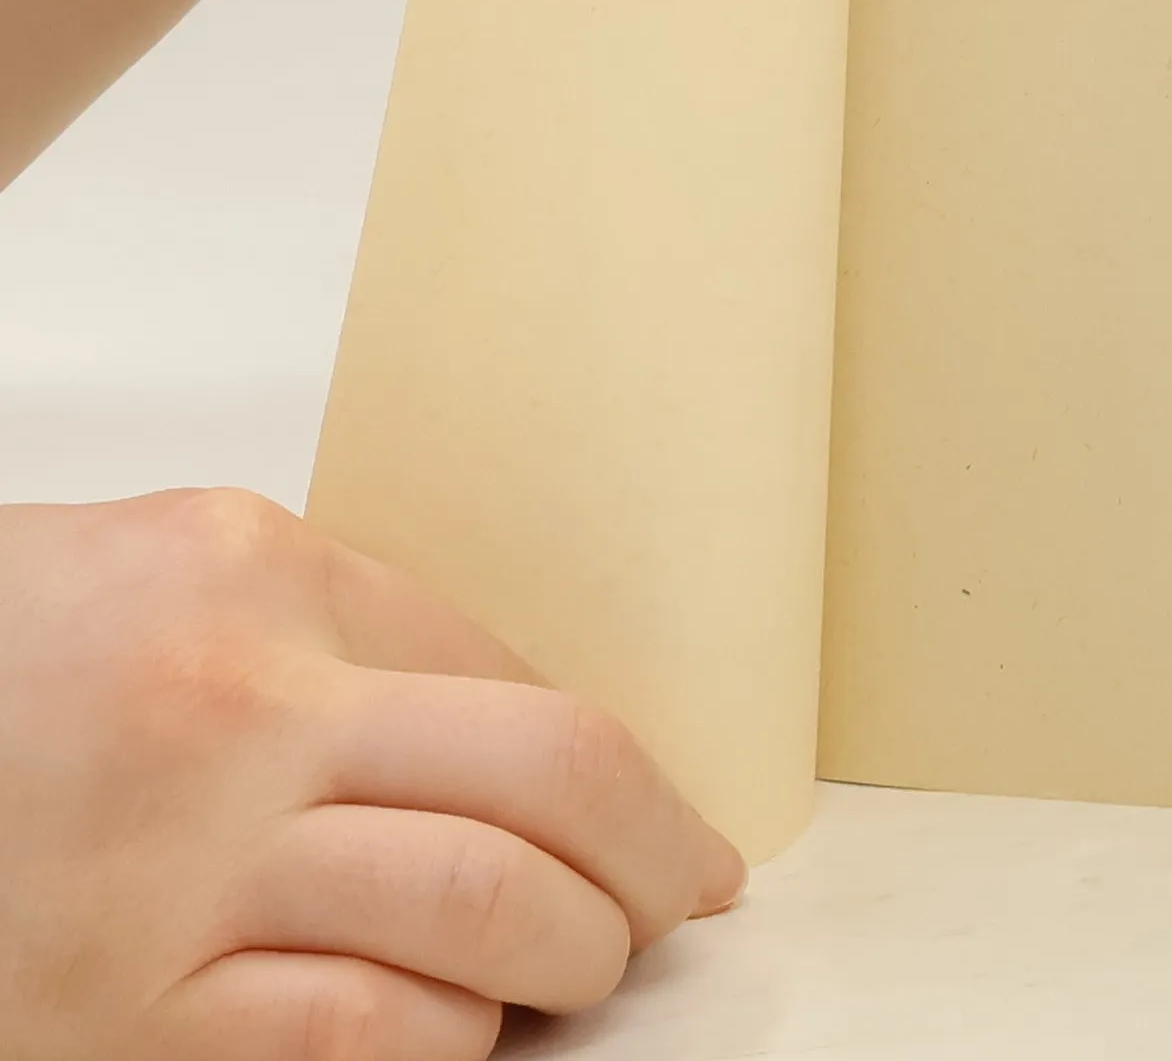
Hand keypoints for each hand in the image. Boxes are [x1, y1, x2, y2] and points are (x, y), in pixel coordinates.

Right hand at [0, 488, 742, 1060]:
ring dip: (576, 951)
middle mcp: (239, 706)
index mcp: (260, 574)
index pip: (509, 674)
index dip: (620, 759)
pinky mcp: (127, 1012)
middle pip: (543, 770)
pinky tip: (464, 1028)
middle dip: (652, 847)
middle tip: (685, 892)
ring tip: (589, 965)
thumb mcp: (184, 576)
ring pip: (481, 906)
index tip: (666, 812)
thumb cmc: (7, 655)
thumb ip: (346, 632)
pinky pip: (362, 1034)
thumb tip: (513, 734)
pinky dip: (450, 1038)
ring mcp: (182, 865)